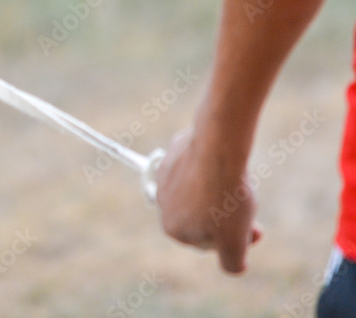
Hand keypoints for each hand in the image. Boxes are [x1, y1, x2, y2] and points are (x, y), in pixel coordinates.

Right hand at [155, 130, 262, 273]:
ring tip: (235, 183)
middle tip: (249, 207)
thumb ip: (233, 264)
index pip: (208, 243)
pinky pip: (195, 169)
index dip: (233, 237)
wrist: (217, 149)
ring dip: (218, 192)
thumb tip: (234, 266)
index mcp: (173, 229)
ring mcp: (165, 178)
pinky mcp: (172, 155)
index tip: (253, 227)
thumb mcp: (235, 243)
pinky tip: (224, 164)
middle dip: (226, 216)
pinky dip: (210, 170)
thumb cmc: (224, 197)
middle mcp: (162, 204)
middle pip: (201, 217)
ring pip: (199, 192)